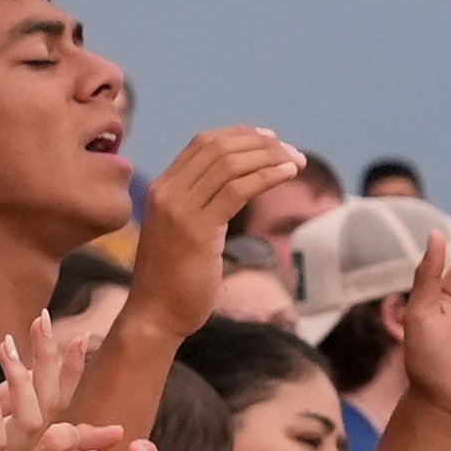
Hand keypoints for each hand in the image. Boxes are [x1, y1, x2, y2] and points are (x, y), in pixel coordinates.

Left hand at [0, 309, 79, 450]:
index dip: (68, 371)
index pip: (55, 403)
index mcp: (16, 445)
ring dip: (22, 379)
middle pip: (52, 405)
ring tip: (6, 346)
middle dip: (51, 360)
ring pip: (32, 422)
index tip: (76, 335)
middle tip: (44, 319)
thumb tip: (15, 374)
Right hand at [121, 128, 305, 339]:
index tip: (271, 139)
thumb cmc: (172, 280)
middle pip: (218, 148)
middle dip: (261, 144)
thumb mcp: (181, 231)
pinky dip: (267, 176)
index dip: (241, 135)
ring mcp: (178, 210)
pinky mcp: (197, 230)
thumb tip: (235, 187)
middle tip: (291, 152)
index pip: (203, 144)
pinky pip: (238, 190)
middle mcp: (166, 192)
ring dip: (270, 157)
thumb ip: (198, 205)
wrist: (155, 315)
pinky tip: (287, 174)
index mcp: (160, 189)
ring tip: (296, 162)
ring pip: (229, 164)